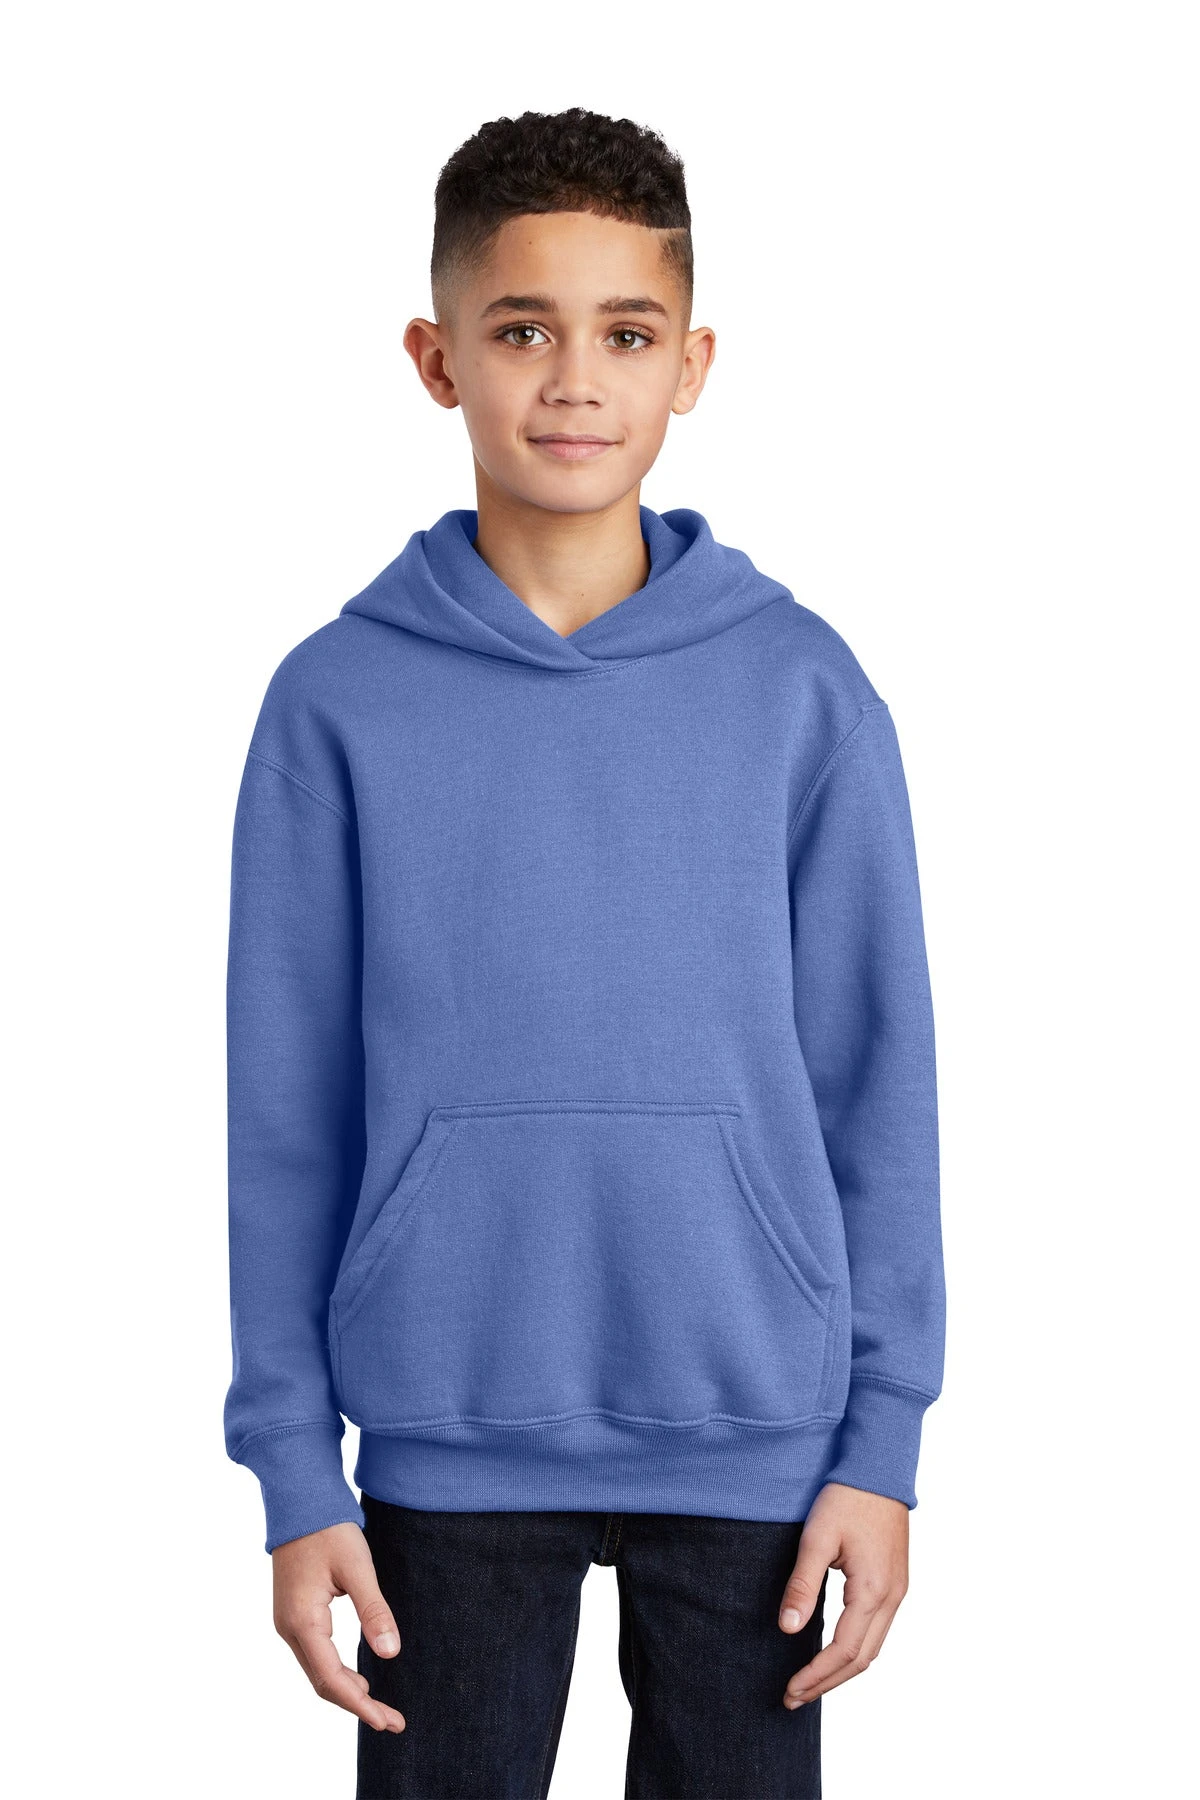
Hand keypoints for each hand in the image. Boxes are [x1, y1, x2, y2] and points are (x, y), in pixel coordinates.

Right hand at [272, 1521, 405, 1732]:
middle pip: (322, 1682)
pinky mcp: (294, 1614)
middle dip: (357, 1704)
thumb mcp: (358, 1567)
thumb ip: (374, 1610)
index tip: (387, 1721)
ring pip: (317, 1671)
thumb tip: (390, 1653)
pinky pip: (315, 1655)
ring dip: (347, 1691)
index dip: (360, 1705)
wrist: (299, 1501)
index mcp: (303, 1621)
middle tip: (393, 1720)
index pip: (331, 1679)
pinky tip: (359, 1679)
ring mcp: (288, 1623)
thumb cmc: (329, 1529)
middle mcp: (289, 1629)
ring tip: (380, 1706)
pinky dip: (337, 1673)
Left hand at [777, 1482, 908, 1707]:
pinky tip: (833, 1652)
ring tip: (809, 1682)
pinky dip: (854, 1650)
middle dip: (827, 1682)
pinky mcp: (894, 1583)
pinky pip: (877, 1630)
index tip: (790, 1691)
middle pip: (861, 1660)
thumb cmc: (846, 1498)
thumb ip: (802, 1585)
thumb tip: (786, 1629)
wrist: (879, 1468)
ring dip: (841, 1670)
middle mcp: (891, 1598)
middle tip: (793, 1697)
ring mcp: (897, 1592)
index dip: (816, 1676)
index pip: (843, 1651)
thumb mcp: (817, 1539)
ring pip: (872, 1648)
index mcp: (872, 1591)